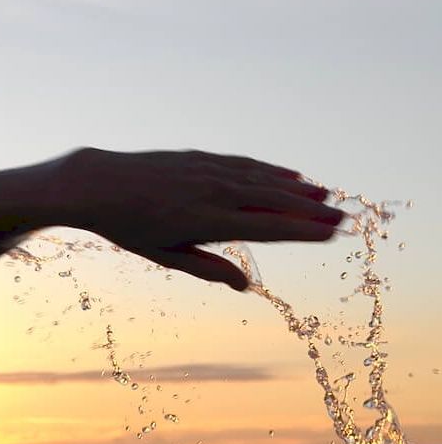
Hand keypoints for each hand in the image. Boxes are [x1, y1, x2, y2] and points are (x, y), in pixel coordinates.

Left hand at [58, 148, 343, 288]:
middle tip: (343, 220)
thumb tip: (245, 285)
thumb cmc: (130, 228)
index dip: (302, 231)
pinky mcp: (201, 158)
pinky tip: (290, 176)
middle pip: (274, 202)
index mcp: (207, 222)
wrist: (100, 184)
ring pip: (263, 180)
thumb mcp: (166, 256)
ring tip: (325, 197)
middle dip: (311, 211)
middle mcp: (213, 193)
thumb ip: (208, 268)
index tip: (330, 234)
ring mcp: (209, 171)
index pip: (267, 227)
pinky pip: (245, 164)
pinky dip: (271, 171)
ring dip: (297, 189)